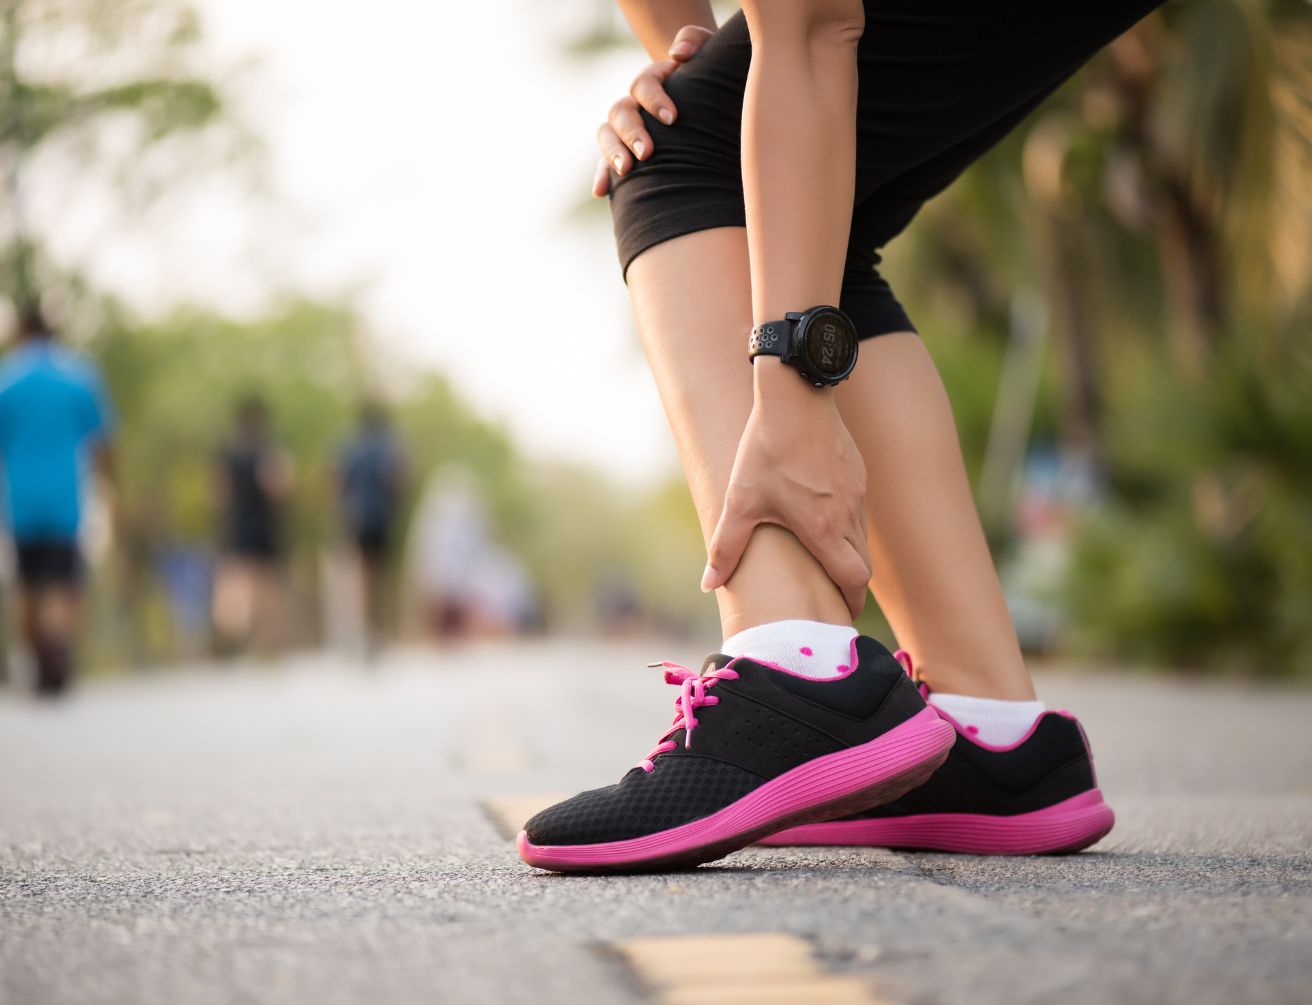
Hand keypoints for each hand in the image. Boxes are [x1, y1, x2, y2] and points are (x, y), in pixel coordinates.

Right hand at [592, 24, 714, 196]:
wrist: (709, 103)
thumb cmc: (711, 79)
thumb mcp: (709, 54)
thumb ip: (694, 40)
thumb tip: (678, 55)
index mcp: (653, 81)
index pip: (642, 85)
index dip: (654, 99)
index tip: (672, 118)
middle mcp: (635, 104)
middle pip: (620, 112)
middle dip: (632, 133)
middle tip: (647, 152)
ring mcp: (626, 129)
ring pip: (607, 135)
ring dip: (612, 152)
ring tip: (626, 170)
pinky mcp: (626, 152)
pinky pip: (606, 163)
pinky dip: (602, 176)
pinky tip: (601, 192)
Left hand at [702, 360, 871, 617]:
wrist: (796, 397)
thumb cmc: (767, 451)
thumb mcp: (740, 501)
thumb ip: (726, 548)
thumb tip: (708, 584)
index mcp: (824, 529)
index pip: (854, 579)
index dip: (850, 601)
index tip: (841, 613)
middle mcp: (848, 515)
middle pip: (862, 564)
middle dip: (850, 584)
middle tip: (833, 596)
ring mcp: (857, 493)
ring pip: (862, 537)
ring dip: (849, 554)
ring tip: (825, 561)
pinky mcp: (857, 473)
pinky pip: (859, 510)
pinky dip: (848, 526)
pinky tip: (823, 516)